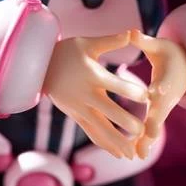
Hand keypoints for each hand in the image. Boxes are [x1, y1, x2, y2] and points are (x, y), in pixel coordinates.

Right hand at [43, 32, 146, 158]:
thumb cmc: (66, 51)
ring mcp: (79, 108)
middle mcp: (86, 94)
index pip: (115, 84)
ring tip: (132, 153)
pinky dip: (104, 143)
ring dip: (116, 141)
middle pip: (109, 111)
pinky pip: (91, 132)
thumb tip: (131, 32)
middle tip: (143, 131)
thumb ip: (110, 41)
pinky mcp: (75, 116)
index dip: (131, 90)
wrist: (39, 67)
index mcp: (92, 75)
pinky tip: (118, 153)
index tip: (147, 97)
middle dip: (125, 122)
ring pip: (100, 128)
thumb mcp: (87, 43)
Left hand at [130, 29, 185, 158]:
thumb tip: (132, 31)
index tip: (156, 91)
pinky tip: (134, 155)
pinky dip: (143, 142)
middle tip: (149, 134)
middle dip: (155, 122)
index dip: (160, 87)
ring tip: (138, 154)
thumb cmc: (169, 55)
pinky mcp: (157, 115)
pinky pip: (149, 130)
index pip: (163, 83)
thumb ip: (145, 41)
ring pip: (155, 126)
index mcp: (167, 78)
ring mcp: (163, 108)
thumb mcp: (159, 46)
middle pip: (161, 110)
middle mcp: (166, 96)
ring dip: (147, 140)